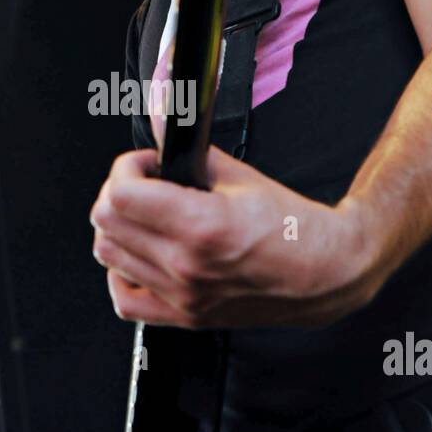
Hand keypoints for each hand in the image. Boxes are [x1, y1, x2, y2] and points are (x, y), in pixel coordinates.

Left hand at [90, 145, 382, 328]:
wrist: (324, 272)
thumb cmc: (294, 228)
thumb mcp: (241, 176)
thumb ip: (192, 149)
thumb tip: (163, 115)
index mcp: (201, 226)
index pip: (121, 194)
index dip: (127, 168)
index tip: (146, 163)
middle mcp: (186, 265)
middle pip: (106, 223)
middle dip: (119, 192)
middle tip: (146, 184)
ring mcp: (183, 295)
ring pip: (108, 255)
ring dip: (119, 229)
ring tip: (147, 217)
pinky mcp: (185, 316)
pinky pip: (125, 300)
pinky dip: (122, 275)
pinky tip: (142, 256)